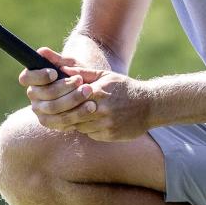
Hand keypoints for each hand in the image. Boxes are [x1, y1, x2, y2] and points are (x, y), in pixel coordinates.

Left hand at [18, 47, 151, 141]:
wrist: (150, 106)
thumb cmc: (125, 88)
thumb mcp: (105, 76)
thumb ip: (83, 73)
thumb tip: (62, 69)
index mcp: (98, 92)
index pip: (70, 98)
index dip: (61, 99)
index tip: (55, 98)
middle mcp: (101, 110)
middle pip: (72, 115)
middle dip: (63, 113)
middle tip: (58, 110)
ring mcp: (106, 124)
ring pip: (79, 126)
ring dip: (74, 121)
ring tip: (73, 115)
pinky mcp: (110, 135)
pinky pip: (90, 134)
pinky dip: (86, 129)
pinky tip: (89, 122)